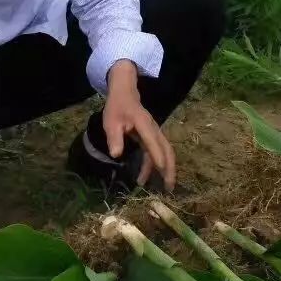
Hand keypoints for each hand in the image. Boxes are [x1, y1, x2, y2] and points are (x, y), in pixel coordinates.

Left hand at [102, 61, 175, 189]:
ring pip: (165, 152)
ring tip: (164, 187)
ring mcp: (155, 132)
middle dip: (169, 168)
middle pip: (167, 149)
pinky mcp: (152, 136)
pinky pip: (158, 151)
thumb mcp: (111, 121)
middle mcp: (154, 129)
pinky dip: (156, 164)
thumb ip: (114, 137)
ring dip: (166, 168)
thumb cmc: (117, 107)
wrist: (125, 93)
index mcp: (144, 124)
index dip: (157, 156)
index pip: (153, 142)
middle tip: (169, 187)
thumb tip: (116, 155)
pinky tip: (148, 175)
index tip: (161, 170)